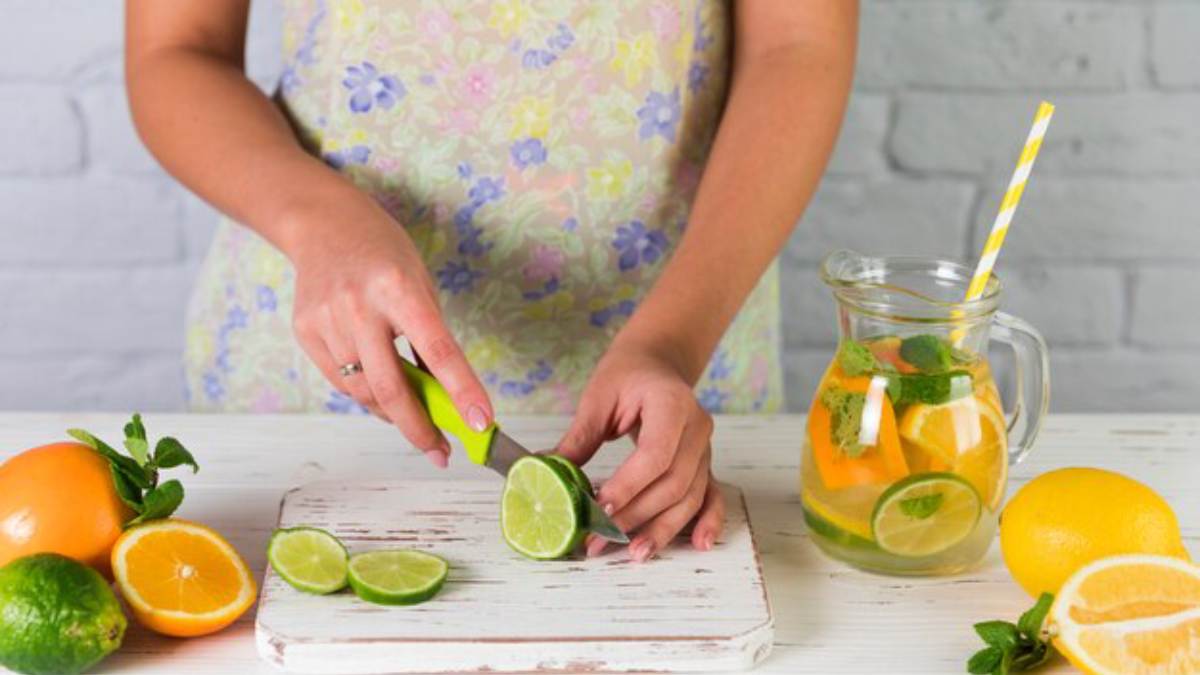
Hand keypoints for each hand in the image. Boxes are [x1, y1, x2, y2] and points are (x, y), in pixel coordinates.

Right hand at [286, 193, 491, 466]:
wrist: (322, 224)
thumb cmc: (384, 254)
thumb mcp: (420, 283)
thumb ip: (431, 338)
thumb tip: (446, 398)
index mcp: (399, 288)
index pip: (439, 350)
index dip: (462, 390)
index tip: (482, 422)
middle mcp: (359, 307)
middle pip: (392, 387)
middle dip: (420, 429)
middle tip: (441, 452)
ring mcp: (327, 321)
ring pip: (365, 391)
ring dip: (394, 414)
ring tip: (414, 417)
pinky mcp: (306, 333)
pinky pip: (342, 382)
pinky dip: (367, 395)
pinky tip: (382, 392)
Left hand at [555, 340, 724, 561]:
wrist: (657, 362)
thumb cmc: (628, 374)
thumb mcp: (598, 397)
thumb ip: (579, 438)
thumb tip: (546, 473)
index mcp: (672, 404)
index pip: (655, 454)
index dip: (629, 486)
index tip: (599, 508)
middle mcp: (697, 428)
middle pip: (673, 483)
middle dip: (636, 516)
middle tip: (599, 539)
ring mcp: (705, 447)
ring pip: (689, 497)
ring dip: (662, 529)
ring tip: (633, 553)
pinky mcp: (705, 463)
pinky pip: (711, 495)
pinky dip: (708, 520)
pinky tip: (699, 543)